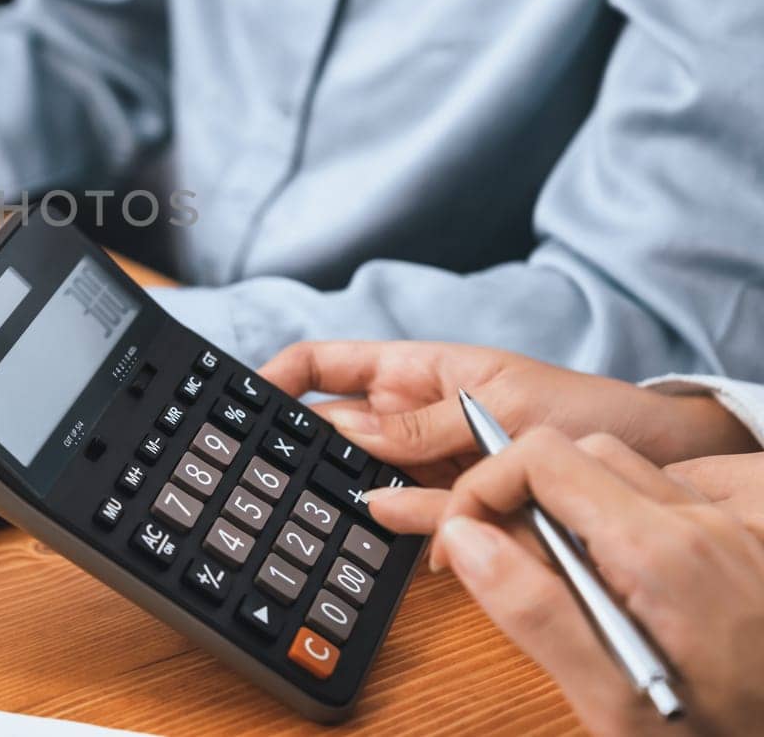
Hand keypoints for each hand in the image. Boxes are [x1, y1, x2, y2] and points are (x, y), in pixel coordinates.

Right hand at [258, 341, 755, 485]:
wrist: (658, 451)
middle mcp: (412, 415)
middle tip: (275, 473)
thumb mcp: (494, 401)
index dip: (278, 379)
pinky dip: (411, 529)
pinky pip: (419, 518)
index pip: (324, 365)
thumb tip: (341, 429)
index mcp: (412, 369)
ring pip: (371, 478)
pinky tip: (404, 535)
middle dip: (307, 447)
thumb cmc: (580, 404)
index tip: (242, 403)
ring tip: (330, 508)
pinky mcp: (461, 505)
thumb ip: (419, 421)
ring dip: (355, 493)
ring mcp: (432, 461)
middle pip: (336, 428)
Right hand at [375, 429, 763, 735]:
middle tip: (509, 564)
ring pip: (618, 468)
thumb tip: (464, 539)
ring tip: (565, 578)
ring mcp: (727, 525)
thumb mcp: (612, 701)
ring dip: (569, 505)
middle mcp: (699, 521)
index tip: (464, 541)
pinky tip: (617, 577)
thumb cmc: (722, 734)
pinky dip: (617, 516)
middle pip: (576, 452)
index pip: (541, 458)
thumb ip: (534, 613)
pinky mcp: (742, 538)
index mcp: (660, 552)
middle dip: (522, 495)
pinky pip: (661, 492)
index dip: (483, 489)